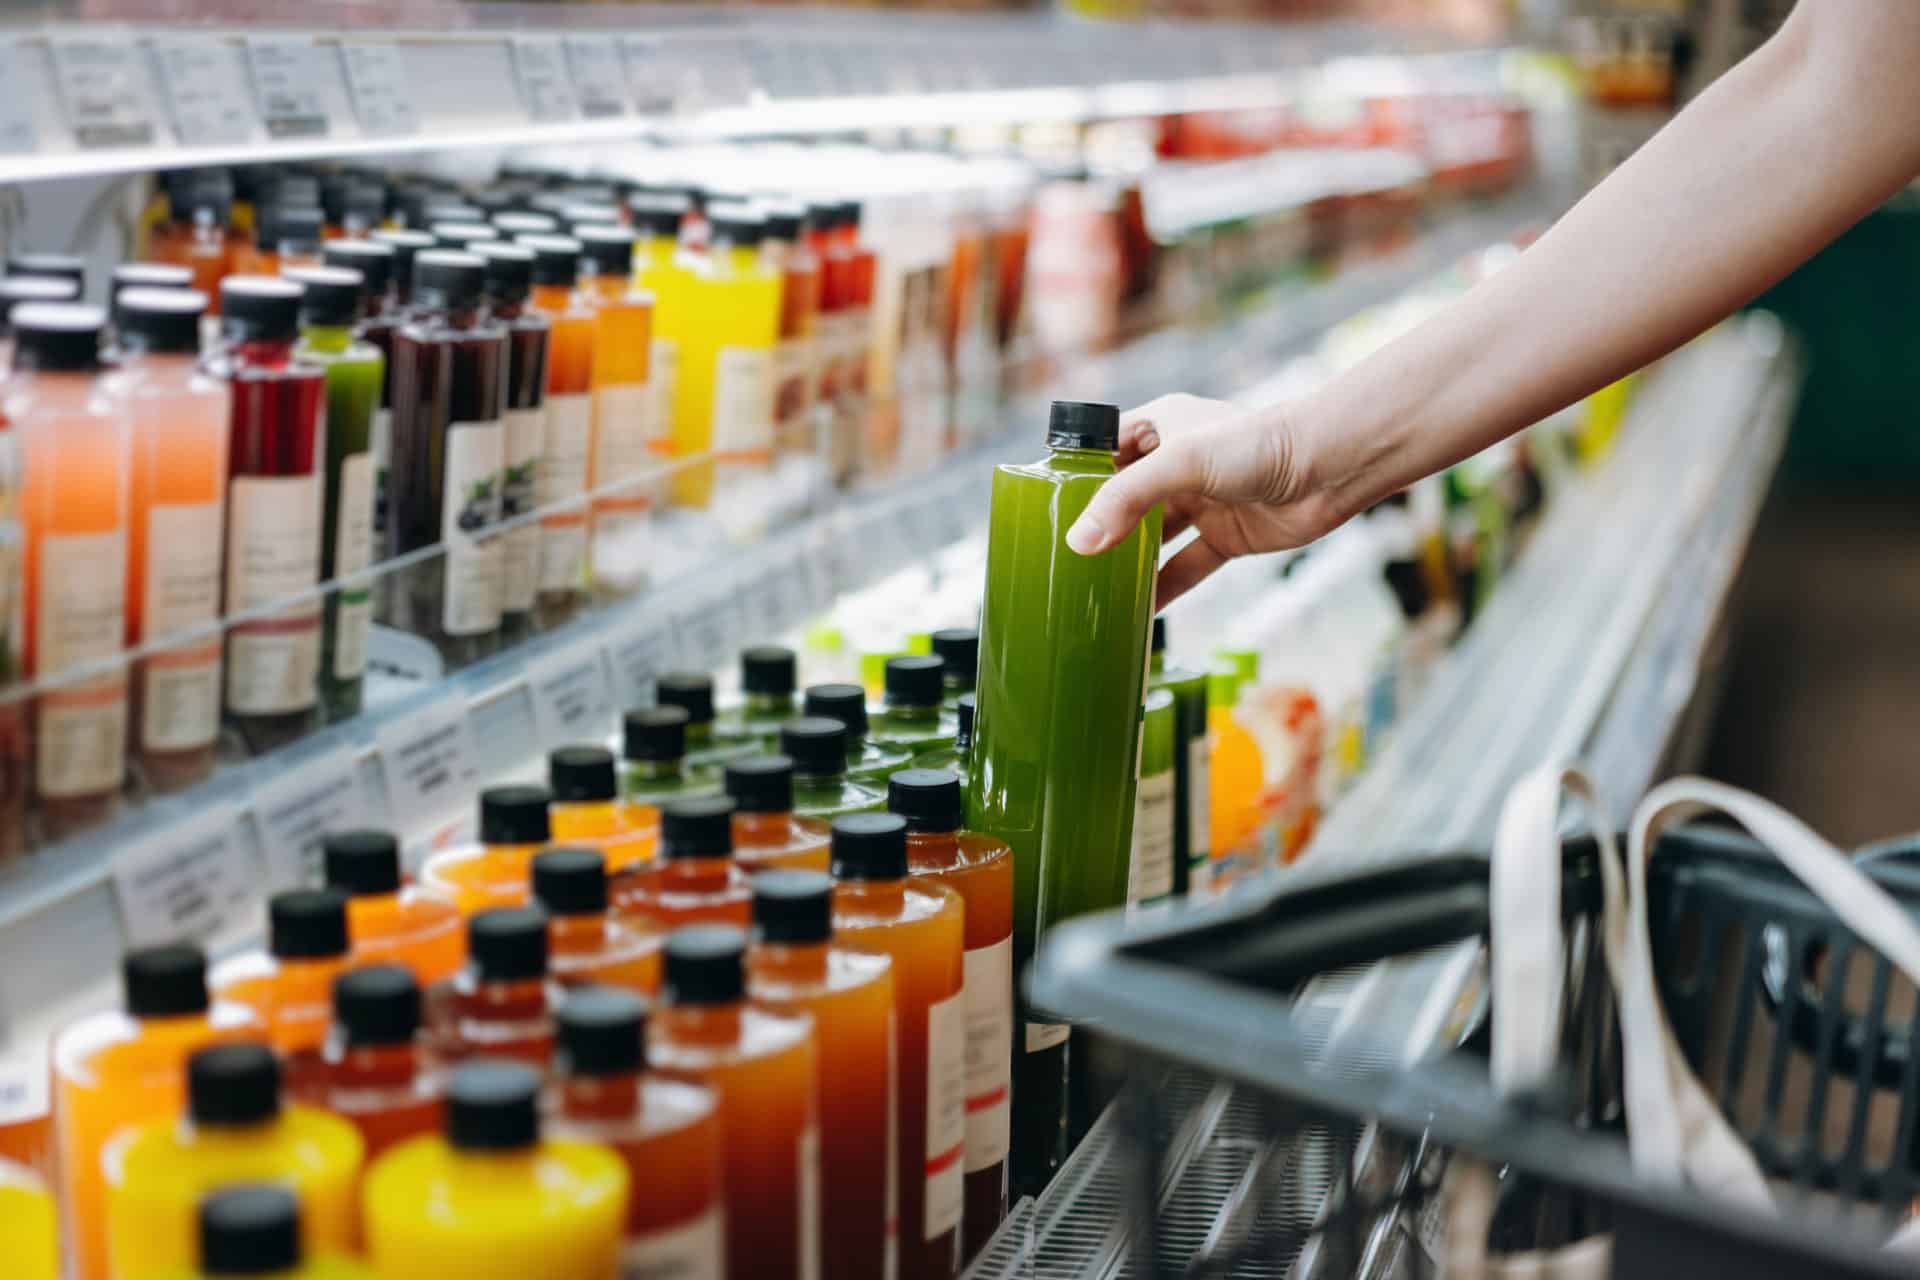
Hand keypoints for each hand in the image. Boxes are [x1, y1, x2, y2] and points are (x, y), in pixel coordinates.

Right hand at [1065, 394, 1343, 607]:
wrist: (1332, 467)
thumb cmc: (1260, 444)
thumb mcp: (1181, 463)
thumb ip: (1127, 499)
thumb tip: (1079, 542)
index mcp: (1160, 426)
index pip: (1101, 451)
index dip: (1073, 477)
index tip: (1041, 509)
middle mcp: (1176, 464)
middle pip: (1123, 501)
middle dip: (1095, 528)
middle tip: (1058, 560)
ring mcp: (1202, 502)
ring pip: (1151, 539)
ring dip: (1126, 563)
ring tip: (1089, 591)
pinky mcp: (1226, 537)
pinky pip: (1184, 567)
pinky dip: (1163, 589)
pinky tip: (1137, 612)